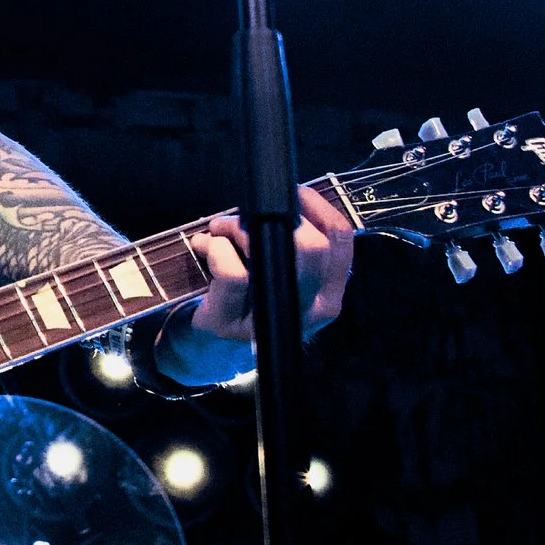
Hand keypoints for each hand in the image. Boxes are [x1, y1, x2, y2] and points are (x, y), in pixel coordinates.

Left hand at [189, 185, 356, 344]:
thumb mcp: (280, 274)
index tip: (289, 193)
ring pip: (272, 257)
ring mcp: (271, 321)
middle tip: (245, 217)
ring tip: (219, 230)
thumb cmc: (246, 300)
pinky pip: (234, 274)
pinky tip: (204, 247)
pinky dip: (216, 249)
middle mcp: (309, 310)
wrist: (207, 351)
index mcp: (328, 292)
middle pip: (313, 248)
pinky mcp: (231, 325)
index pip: (341, 239)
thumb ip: (290, 242)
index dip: (316, 205)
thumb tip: (281, 196)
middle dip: (276, 217)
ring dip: (239, 230)